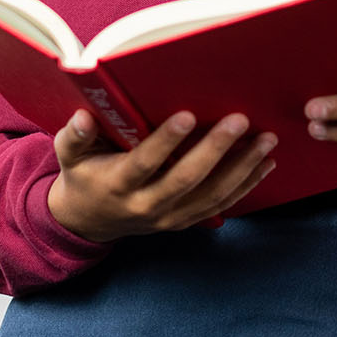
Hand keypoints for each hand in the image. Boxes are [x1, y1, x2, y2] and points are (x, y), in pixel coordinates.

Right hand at [46, 109, 275, 242]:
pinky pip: (220, 206)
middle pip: (187, 179)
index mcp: (118, 185)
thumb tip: (83, 117)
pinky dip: (245, 186)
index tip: (188, 115)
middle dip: (216, 149)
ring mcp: (169, 218)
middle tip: (240, 120)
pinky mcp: (184, 222)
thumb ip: (74, 136)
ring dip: (243, 168)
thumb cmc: (83, 175)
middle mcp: (146, 205)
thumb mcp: (70, 155)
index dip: (166, 141)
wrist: (89, 221)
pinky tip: (265, 164)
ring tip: (266, 141)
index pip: (145, 162)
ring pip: (211, 196)